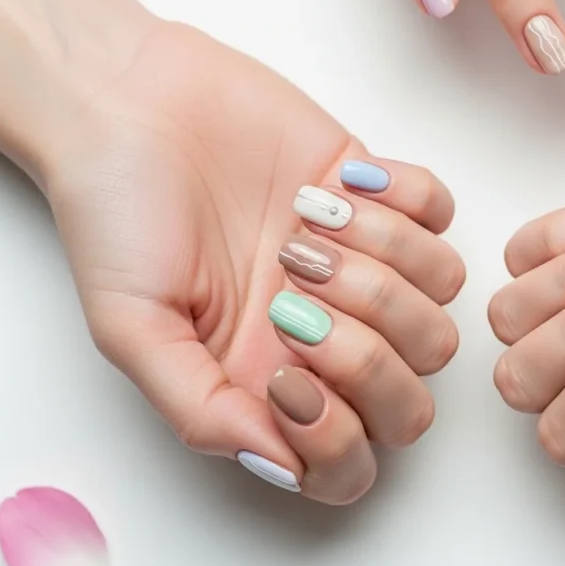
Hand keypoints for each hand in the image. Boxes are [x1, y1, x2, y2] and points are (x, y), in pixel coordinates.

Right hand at [46, 21, 464, 503]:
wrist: (132, 100)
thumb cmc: (120, 212)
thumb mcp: (131, 326)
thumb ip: (201, 408)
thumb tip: (280, 465)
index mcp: (268, 382)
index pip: (349, 464)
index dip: (337, 437)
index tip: (287, 377)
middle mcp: (327, 334)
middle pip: (415, 393)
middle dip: (367, 346)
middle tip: (295, 286)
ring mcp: (363, 264)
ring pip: (442, 299)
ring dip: (381, 257)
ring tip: (305, 218)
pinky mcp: (383, 196)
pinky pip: (444, 214)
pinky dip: (403, 196)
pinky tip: (338, 179)